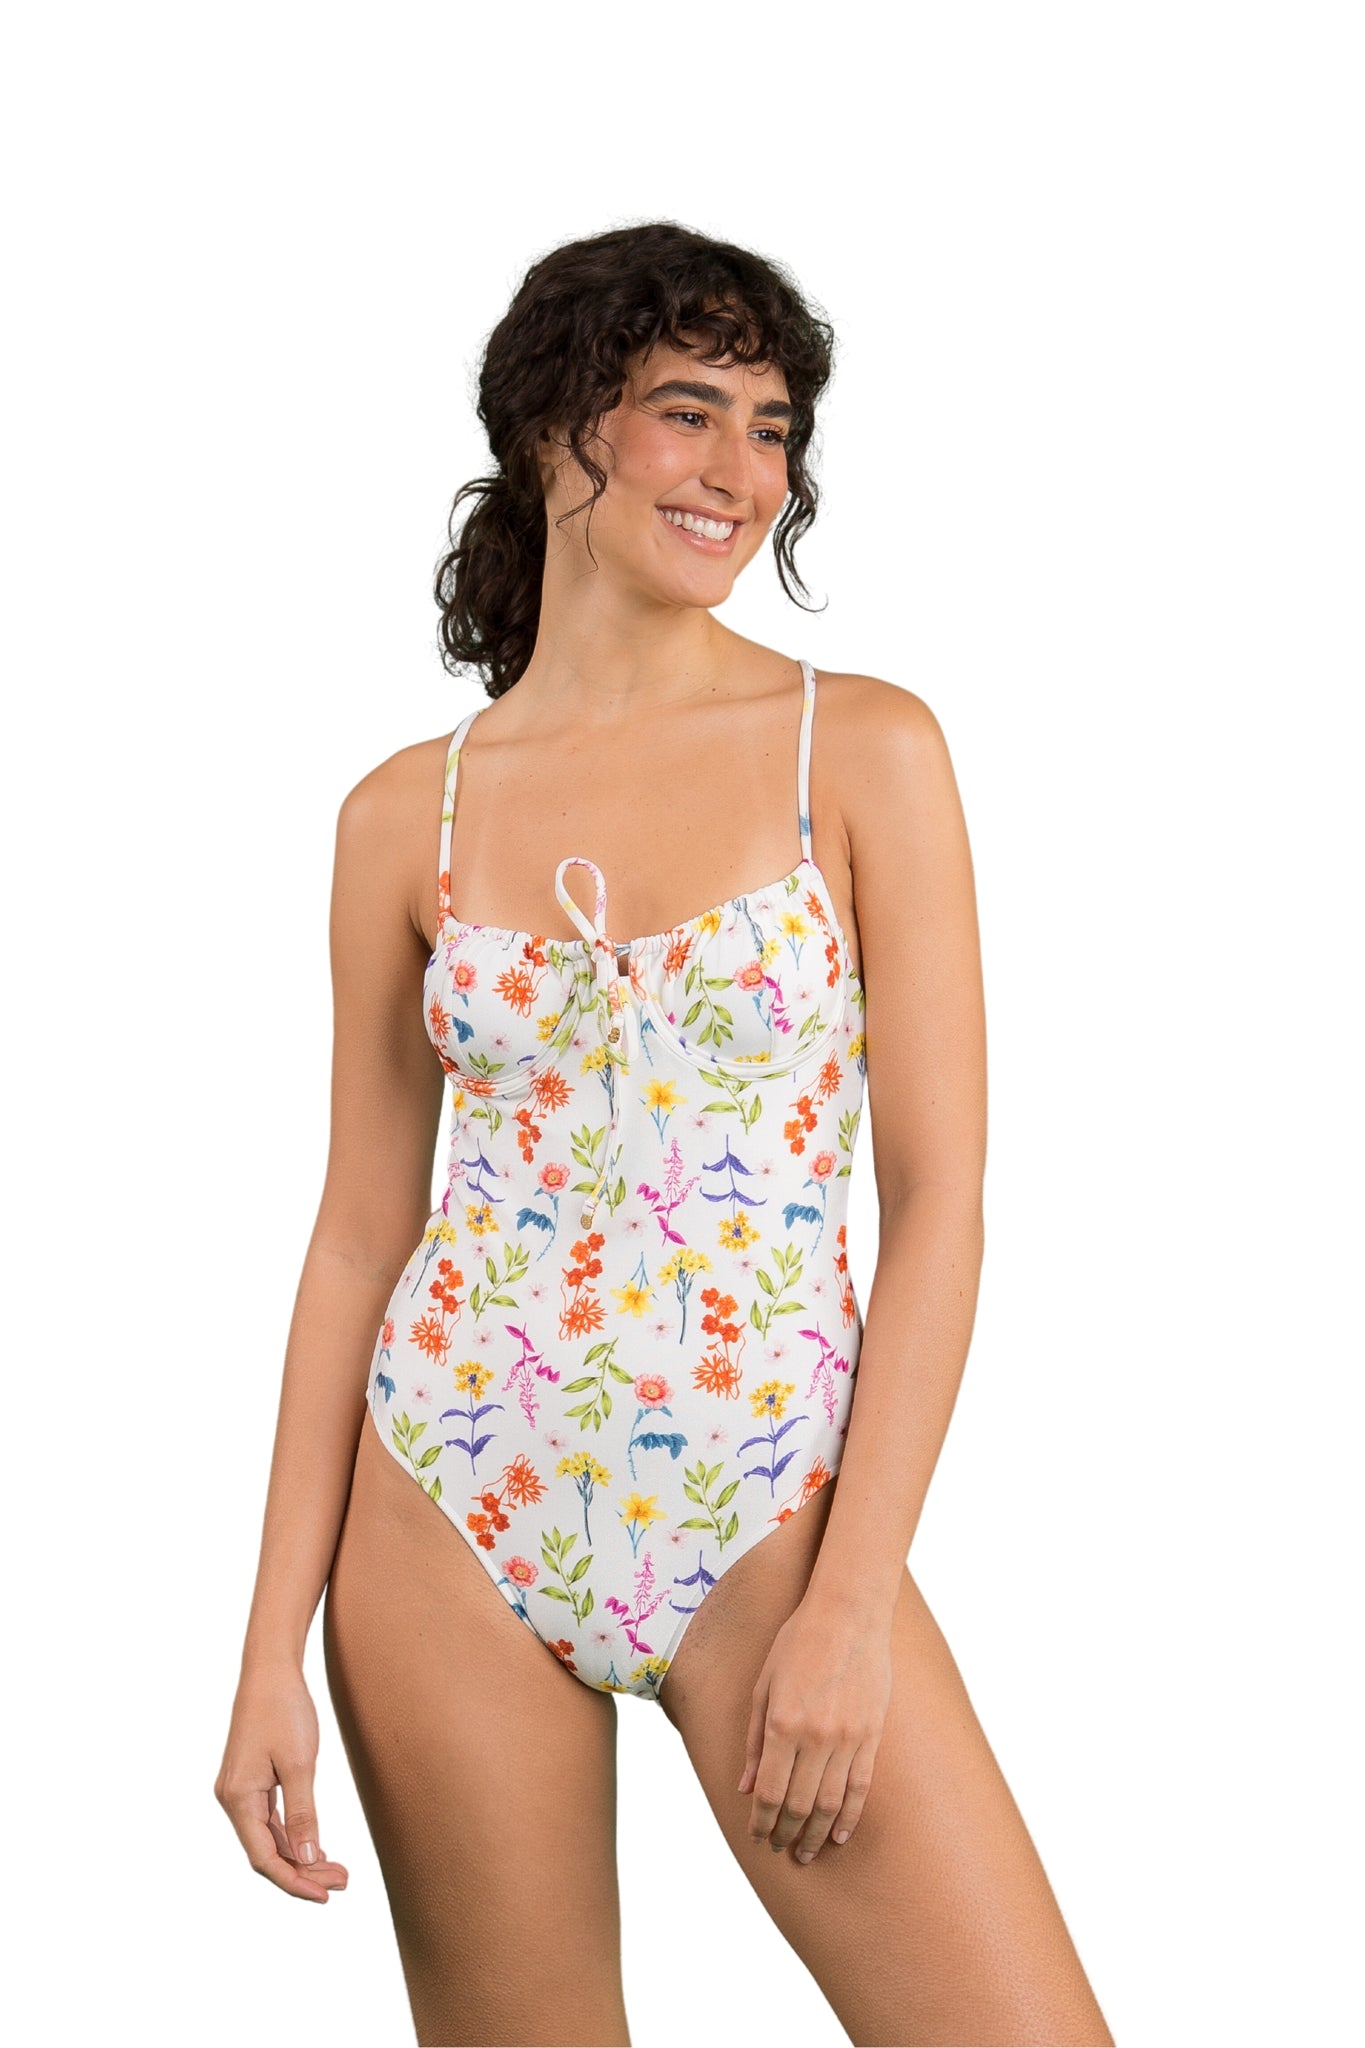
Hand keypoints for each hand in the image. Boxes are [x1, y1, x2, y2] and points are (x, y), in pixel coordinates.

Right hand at [215, 1662, 349, 1902]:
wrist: (270, 1669)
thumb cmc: (285, 1709)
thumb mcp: (299, 1763)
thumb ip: (303, 1813)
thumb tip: (307, 1858)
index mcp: (238, 1799)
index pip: (264, 1858)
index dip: (293, 1882)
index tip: (325, 1896)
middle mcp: (232, 1800)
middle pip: (266, 1852)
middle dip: (303, 1872)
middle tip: (342, 1882)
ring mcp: (238, 1791)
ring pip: (268, 1838)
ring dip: (300, 1856)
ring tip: (337, 1870)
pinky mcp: (249, 1781)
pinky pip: (269, 1820)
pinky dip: (292, 1836)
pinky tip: (315, 1846)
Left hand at [738, 1596, 891, 1863]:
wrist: (848, 1614)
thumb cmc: (797, 1642)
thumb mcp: (763, 1685)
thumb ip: (754, 1740)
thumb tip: (746, 1788)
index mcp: (783, 1724)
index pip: (770, 1792)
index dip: (762, 1822)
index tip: (758, 1837)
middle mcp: (816, 1736)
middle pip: (799, 1804)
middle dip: (786, 1834)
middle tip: (780, 1850)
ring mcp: (848, 1737)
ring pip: (830, 1803)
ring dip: (816, 1834)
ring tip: (807, 1853)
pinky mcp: (872, 1734)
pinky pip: (861, 1786)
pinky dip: (849, 1815)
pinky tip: (839, 1834)